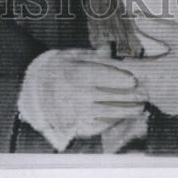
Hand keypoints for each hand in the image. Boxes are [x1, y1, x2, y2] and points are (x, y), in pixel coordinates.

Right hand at [20, 48, 145, 144]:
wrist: (32, 88)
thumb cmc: (57, 67)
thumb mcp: (72, 55)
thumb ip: (93, 55)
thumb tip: (109, 50)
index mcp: (73, 74)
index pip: (100, 77)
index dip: (119, 79)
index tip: (135, 80)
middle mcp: (73, 94)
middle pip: (106, 97)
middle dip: (128, 97)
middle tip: (145, 95)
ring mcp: (72, 112)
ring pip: (104, 114)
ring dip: (125, 112)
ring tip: (139, 108)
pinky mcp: (72, 125)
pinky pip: (95, 126)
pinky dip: (111, 123)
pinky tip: (122, 118)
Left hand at [113, 16, 177, 115]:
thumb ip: (155, 27)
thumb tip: (134, 15)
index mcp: (151, 74)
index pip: (120, 69)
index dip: (106, 63)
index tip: (94, 59)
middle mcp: (152, 92)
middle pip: (126, 83)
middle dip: (120, 71)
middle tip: (114, 58)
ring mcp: (161, 103)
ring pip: (140, 91)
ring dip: (137, 80)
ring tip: (143, 65)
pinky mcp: (170, 108)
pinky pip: (154, 99)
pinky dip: (152, 88)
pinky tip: (163, 77)